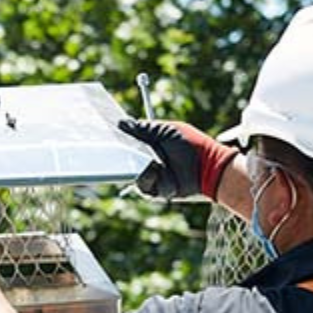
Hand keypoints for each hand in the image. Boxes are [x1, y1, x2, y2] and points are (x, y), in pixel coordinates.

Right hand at [117, 118, 238, 198]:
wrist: (206, 165)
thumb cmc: (190, 145)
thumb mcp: (165, 130)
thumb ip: (143, 128)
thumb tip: (122, 123)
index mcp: (150, 144)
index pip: (128, 142)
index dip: (118, 139)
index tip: (106, 132)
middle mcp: (148, 160)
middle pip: (125, 158)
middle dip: (119, 153)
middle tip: (113, 146)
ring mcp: (152, 175)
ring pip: (132, 172)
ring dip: (138, 165)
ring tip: (147, 158)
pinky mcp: (157, 189)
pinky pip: (143, 185)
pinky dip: (147, 177)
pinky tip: (154, 169)